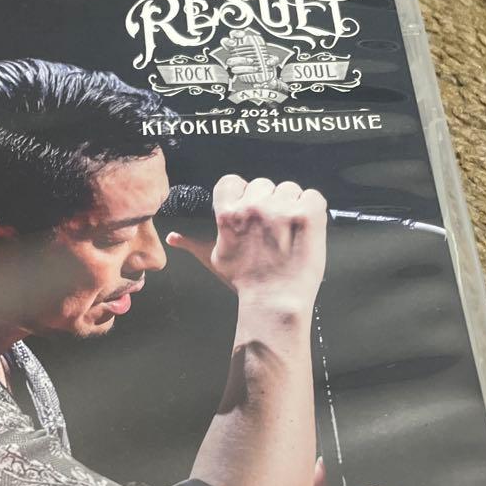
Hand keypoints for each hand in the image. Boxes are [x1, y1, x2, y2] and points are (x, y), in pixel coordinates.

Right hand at [166, 174, 326, 309]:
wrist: (275, 303)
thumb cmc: (245, 283)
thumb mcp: (215, 260)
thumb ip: (195, 243)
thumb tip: (172, 237)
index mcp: (227, 213)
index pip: (232, 181)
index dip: (242, 195)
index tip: (248, 211)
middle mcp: (253, 205)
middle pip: (262, 184)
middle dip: (267, 203)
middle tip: (270, 231)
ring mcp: (282, 208)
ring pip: (288, 189)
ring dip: (290, 206)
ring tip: (288, 233)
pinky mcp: (308, 214)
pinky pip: (313, 196)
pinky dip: (311, 211)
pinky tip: (304, 232)